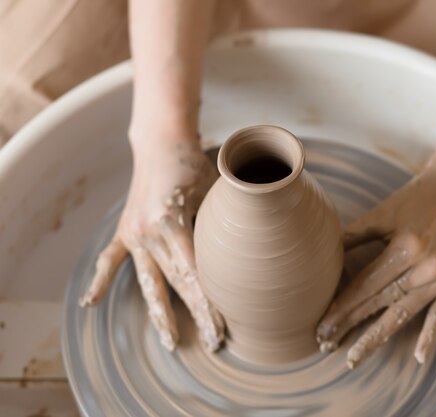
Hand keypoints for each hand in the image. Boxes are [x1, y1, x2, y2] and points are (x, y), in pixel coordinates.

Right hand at [80, 136, 224, 353]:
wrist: (162, 143)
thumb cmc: (196, 167)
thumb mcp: (216, 193)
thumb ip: (220, 227)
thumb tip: (241, 261)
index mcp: (172, 222)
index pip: (195, 273)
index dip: (210, 303)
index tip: (225, 327)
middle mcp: (148, 232)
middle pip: (176, 283)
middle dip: (197, 314)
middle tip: (215, 342)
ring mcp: (133, 234)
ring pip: (147, 281)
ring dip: (160, 313)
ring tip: (171, 342)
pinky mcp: (124, 232)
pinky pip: (110, 260)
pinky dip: (100, 280)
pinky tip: (89, 303)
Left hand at [317, 154, 435, 367]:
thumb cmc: (417, 197)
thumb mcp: (383, 212)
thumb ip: (353, 235)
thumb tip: (321, 254)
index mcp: (406, 247)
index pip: (365, 285)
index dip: (341, 307)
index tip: (322, 327)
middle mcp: (427, 267)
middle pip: (380, 303)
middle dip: (350, 325)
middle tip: (326, 345)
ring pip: (403, 314)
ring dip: (377, 337)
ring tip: (354, 358)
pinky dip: (429, 336)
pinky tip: (417, 358)